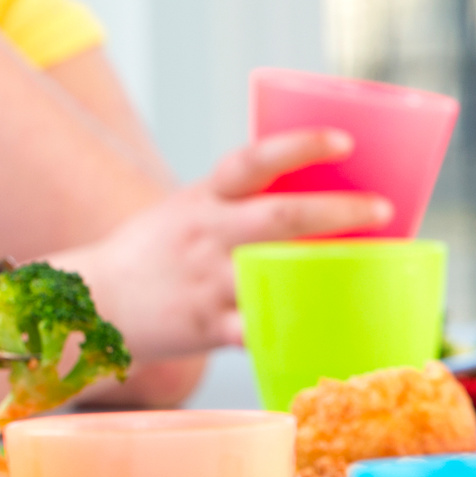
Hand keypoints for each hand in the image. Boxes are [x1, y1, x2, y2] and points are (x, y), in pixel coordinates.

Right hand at [60, 128, 392, 360]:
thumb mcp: (188, 211)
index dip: (298, 147)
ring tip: (374, 272)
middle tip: (382, 209)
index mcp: (203, 200)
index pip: (251, 161)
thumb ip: (240, 205)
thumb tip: (320, 196)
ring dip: (327, 272)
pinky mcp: (208, 326)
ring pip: (275, 273)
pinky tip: (332, 334)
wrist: (93, 302)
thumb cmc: (154, 252)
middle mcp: (206, 235)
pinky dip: (295, 332)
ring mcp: (207, 282)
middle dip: (336, 211)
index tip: (344, 141)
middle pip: (278, 217)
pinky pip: (260, 331)